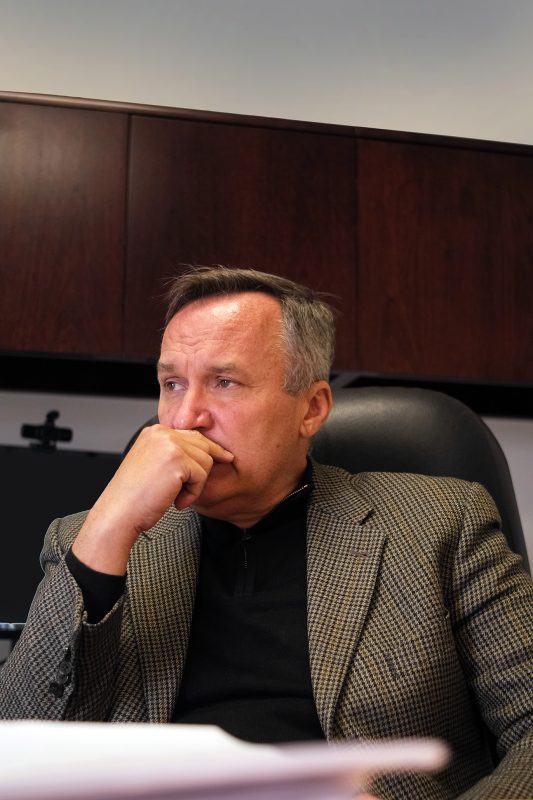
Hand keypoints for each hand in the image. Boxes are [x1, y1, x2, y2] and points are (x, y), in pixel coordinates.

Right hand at [72, 425, 233, 573]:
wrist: (119, 514)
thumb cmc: (134, 497)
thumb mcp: (152, 465)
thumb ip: (173, 454)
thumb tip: (205, 452)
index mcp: (153, 432)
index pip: (192, 435)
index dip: (208, 450)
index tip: (224, 457)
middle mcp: (161, 433)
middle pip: (203, 445)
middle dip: (202, 471)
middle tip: (190, 490)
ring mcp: (169, 444)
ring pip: (206, 461)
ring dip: (195, 484)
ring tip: (174, 496)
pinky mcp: (177, 460)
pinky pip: (201, 476)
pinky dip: (193, 493)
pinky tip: (176, 501)